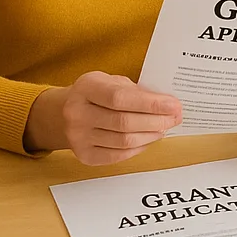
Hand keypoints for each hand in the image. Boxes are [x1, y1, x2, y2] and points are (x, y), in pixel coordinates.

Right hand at [24, 71, 182, 164]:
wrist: (61, 113)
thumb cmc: (95, 93)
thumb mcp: (111, 80)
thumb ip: (135, 90)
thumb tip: (167, 103)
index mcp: (86, 88)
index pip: (121, 98)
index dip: (150, 103)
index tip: (173, 105)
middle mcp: (77, 113)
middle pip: (124, 122)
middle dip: (156, 121)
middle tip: (175, 117)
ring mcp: (77, 137)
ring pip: (123, 142)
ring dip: (150, 136)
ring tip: (165, 128)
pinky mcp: (83, 155)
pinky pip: (117, 156)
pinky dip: (138, 148)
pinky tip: (148, 139)